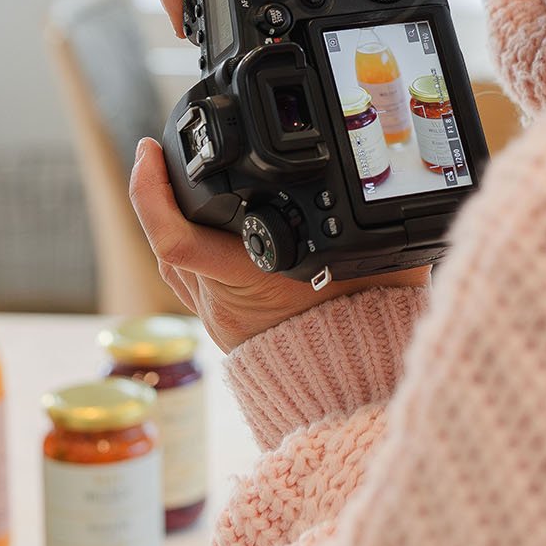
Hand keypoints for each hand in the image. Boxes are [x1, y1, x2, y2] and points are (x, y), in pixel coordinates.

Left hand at [127, 138, 428, 351]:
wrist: (356, 395)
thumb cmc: (370, 331)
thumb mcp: (379, 263)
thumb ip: (378, 223)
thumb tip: (397, 187)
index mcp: (251, 278)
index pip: (174, 239)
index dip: (149, 192)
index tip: (147, 150)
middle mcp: (224, 301)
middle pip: (164, 242)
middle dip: (155, 193)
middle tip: (155, 152)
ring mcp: (220, 319)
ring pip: (174, 264)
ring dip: (170, 221)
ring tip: (174, 179)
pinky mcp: (226, 329)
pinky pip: (193, 283)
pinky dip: (191, 249)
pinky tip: (202, 225)